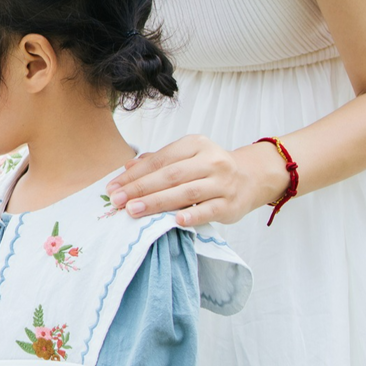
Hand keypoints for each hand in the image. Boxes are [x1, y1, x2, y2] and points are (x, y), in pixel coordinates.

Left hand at [107, 135, 288, 225]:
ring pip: (187, 192)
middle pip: (170, 176)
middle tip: (117, 200)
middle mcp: (210, 161)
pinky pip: (210, 210)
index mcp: (195, 144)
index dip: (134, 174)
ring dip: (157, 202)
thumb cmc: (210, 168)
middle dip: (140, 188)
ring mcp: (222, 183)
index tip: (113, 187)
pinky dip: (193, 215)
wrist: (252, 177)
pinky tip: (175, 220)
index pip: (159, 160)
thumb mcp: (186, 157)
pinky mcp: (231, 204)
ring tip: (134, 210)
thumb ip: (158, 161)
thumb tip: (127, 166)